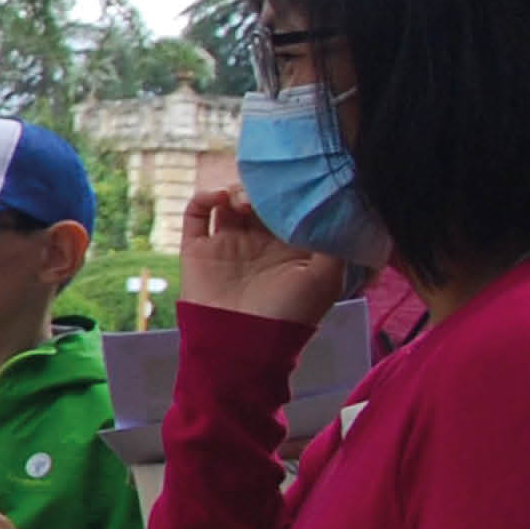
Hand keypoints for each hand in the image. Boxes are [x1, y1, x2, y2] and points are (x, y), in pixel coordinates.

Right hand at [179, 185, 344, 322]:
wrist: (242, 344)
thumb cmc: (289, 314)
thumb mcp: (327, 278)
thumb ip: (333, 241)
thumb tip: (331, 204)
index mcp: (288, 248)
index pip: (288, 207)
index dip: (290, 192)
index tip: (293, 184)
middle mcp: (257, 243)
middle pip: (258, 199)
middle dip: (263, 189)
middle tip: (267, 190)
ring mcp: (226, 244)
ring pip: (228, 201)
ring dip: (236, 190)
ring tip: (244, 200)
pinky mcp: (198, 249)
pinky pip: (195, 214)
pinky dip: (204, 197)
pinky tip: (218, 198)